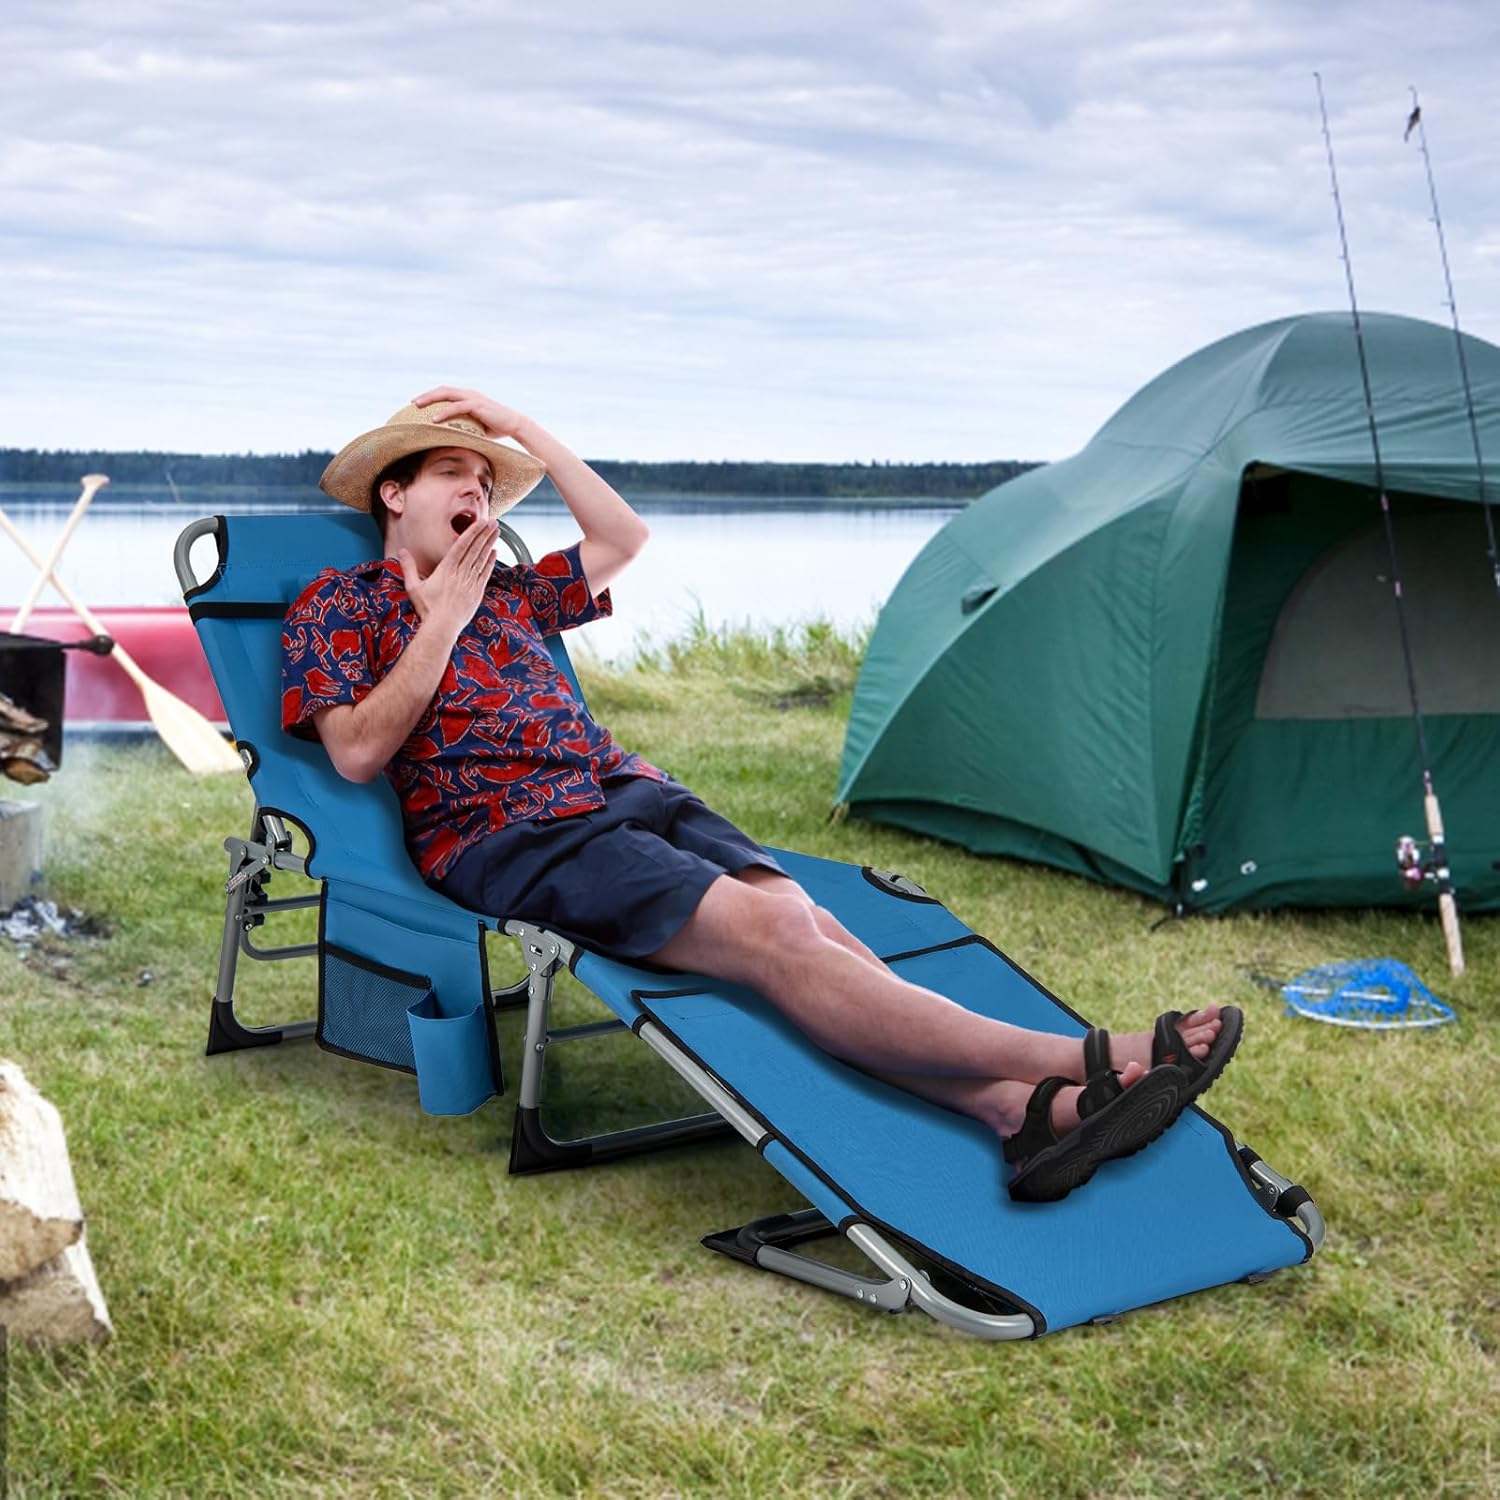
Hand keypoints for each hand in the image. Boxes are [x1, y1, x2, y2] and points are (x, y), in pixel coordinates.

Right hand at [397, 517, 496, 634]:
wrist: (442, 628)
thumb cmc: (427, 609)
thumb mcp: (414, 587)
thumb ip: (408, 567)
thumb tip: (401, 551)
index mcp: (446, 569)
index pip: (461, 545)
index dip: (472, 532)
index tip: (480, 522)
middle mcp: (460, 573)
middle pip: (475, 549)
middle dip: (484, 534)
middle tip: (493, 521)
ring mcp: (470, 583)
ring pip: (482, 559)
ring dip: (489, 543)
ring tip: (496, 531)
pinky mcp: (477, 592)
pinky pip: (485, 573)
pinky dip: (490, 561)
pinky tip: (494, 552)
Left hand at [412, 385, 527, 442]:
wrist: (514, 425)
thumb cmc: (496, 428)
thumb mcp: (476, 426)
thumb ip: (464, 427)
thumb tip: (451, 439)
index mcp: (468, 397)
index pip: (446, 393)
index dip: (432, 396)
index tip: (418, 403)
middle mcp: (469, 394)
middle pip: (443, 390)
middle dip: (426, 395)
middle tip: (412, 403)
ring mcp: (473, 398)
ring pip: (447, 394)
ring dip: (430, 399)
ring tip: (417, 406)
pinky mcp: (477, 405)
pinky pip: (457, 407)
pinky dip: (444, 412)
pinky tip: (434, 419)